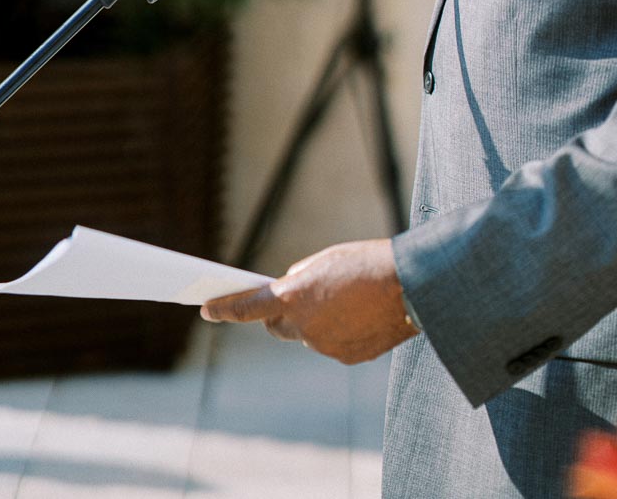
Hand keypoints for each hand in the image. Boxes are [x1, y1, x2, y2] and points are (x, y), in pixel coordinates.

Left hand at [200, 239, 419, 363]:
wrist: (410, 286)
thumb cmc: (367, 262)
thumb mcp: (326, 259)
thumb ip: (300, 277)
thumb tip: (290, 292)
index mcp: (293, 297)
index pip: (246, 308)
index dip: (224, 310)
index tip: (206, 310)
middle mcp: (303, 328)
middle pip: (278, 326)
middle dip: (283, 315)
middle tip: (300, 298)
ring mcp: (324, 346)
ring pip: (308, 336)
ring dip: (317, 322)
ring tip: (346, 300)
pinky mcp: (346, 357)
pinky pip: (333, 345)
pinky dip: (339, 333)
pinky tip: (360, 316)